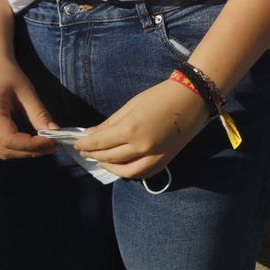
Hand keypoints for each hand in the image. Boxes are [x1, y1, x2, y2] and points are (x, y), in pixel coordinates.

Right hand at [0, 53, 57, 158]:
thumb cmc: (6, 75)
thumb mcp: (26, 92)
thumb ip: (39, 114)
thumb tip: (55, 133)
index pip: (10, 139)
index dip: (32, 145)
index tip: (53, 142)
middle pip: (4, 150)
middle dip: (30, 151)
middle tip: (53, 146)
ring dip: (23, 153)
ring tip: (45, 146)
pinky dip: (14, 149)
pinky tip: (30, 144)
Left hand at [76, 78, 211, 179]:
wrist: (192, 98)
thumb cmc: (160, 96)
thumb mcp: (131, 105)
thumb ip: (110, 123)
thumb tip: (91, 134)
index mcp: (131, 129)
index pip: (100, 142)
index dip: (85, 144)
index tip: (76, 143)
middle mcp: (141, 147)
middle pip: (109, 157)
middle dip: (93, 154)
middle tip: (84, 151)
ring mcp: (154, 156)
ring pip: (124, 172)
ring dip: (109, 167)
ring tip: (100, 160)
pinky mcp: (164, 161)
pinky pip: (142, 174)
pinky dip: (128, 173)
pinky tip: (121, 166)